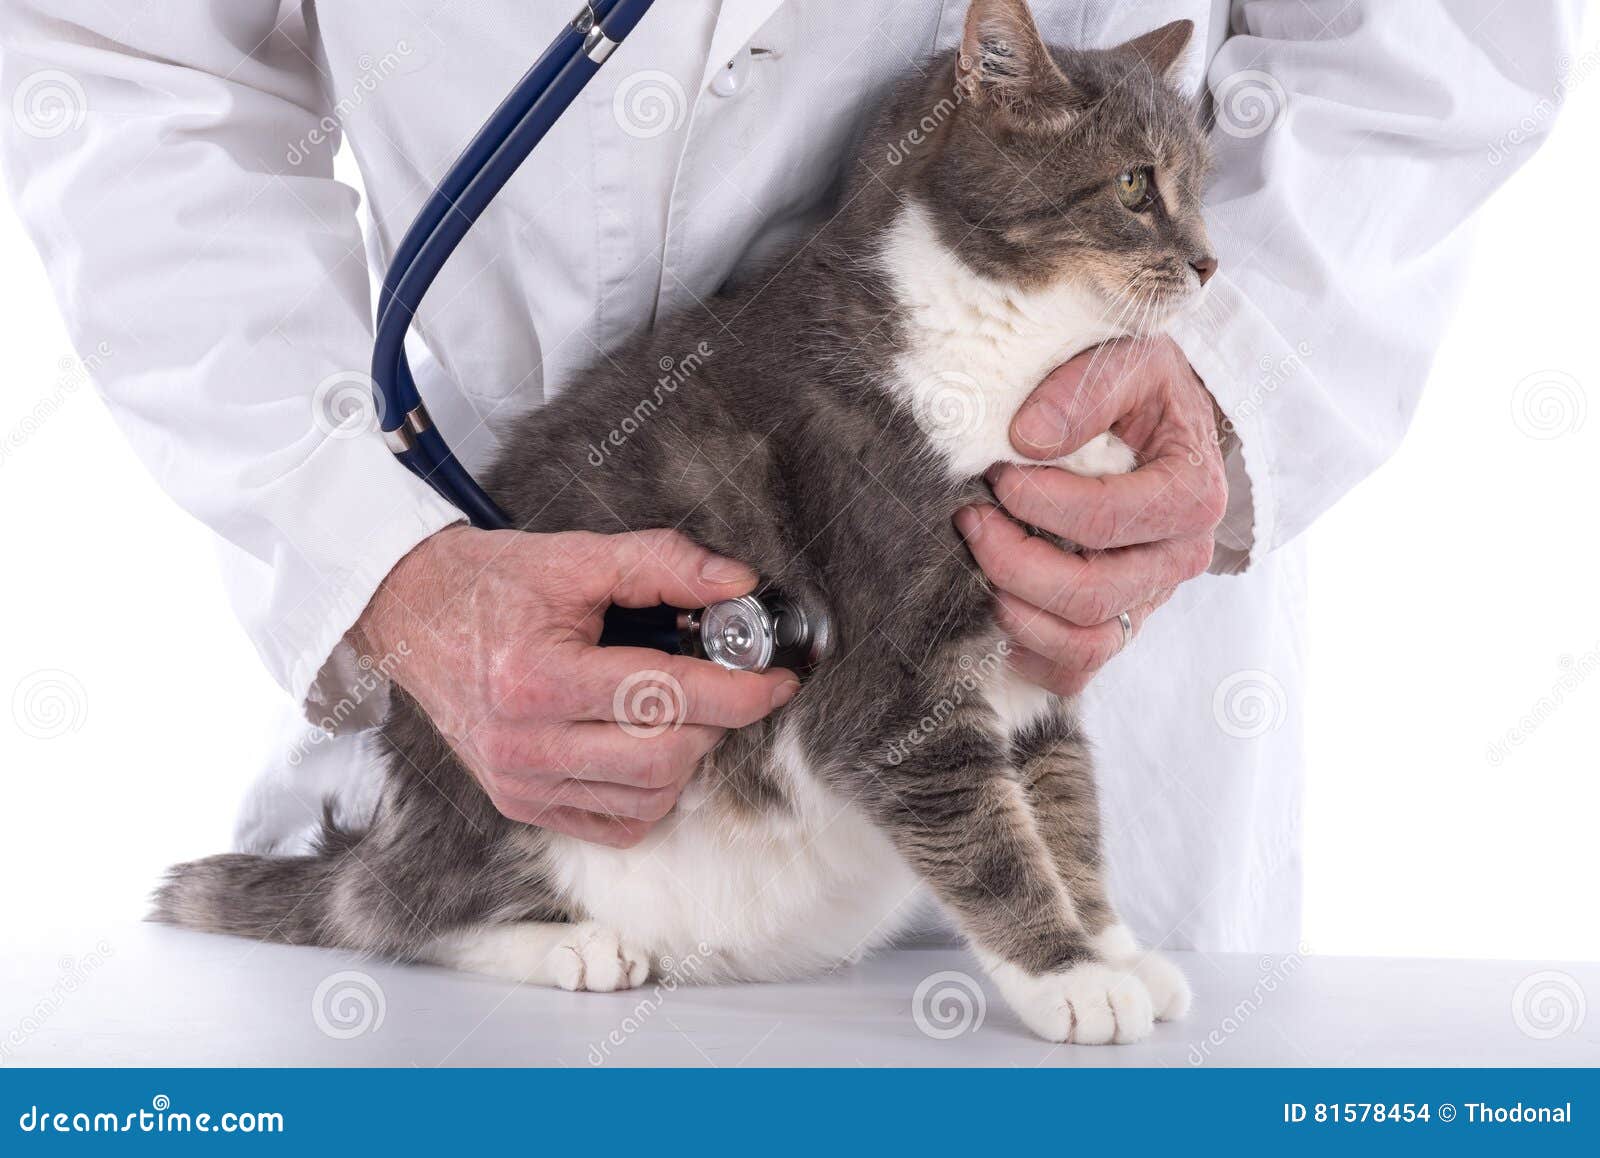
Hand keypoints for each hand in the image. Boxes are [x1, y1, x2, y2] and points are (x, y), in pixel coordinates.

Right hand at [352, 525, 796, 846]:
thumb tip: (740, 585)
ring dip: (686, 754)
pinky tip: (644, 743)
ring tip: (675, 707)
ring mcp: (519, 784)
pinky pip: (617, 823)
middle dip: (714, 720)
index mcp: (535, 677)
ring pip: (649, 796)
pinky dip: (651, 791)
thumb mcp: (578, 557)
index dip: (737, 691)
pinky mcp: (521, 806)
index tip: (776, 680)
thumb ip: (664, 564)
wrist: (412, 616)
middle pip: (665, 756)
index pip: (664, 696)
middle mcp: (523, 743)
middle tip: (722, 683)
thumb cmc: (493, 585)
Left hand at [956, 336, 1226, 695]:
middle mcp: (1179, 559)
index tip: (997, 472)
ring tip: (975, 561)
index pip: (1107, 522)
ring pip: (1081, 645)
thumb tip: (1027, 439)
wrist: (1162, 420)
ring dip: (1015, 610)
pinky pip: (1072, 669)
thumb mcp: (1129, 359)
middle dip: (1013, 562)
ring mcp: (1149, 599)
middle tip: (970, 519)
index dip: (1039, 504)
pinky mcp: (1118, 624)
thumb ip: (1083, 390)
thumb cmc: (1142, 389)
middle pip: (1090, 596)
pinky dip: (1025, 650)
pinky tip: (992, 600)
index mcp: (1191, 495)